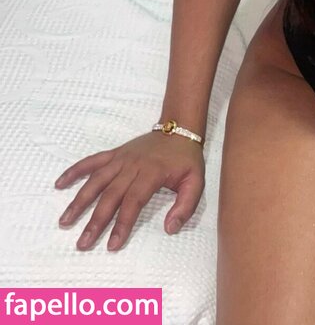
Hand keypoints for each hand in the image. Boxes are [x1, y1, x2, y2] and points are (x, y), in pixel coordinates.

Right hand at [54, 131, 204, 250]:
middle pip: (110, 195)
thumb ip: (185, 207)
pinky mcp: (114, 153)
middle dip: (95, 221)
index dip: (122, 224)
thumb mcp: (195, 182)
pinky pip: (91, 161)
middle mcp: (132, 166)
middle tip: (83, 243)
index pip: (133, 202)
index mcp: (152, 173)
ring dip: (79, 200)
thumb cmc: (186, 159)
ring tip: (65, 221)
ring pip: (96, 180)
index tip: (112, 245)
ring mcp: (120, 158)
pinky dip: (75, 171)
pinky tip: (60, 184)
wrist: (178, 128)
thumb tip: (170, 229)